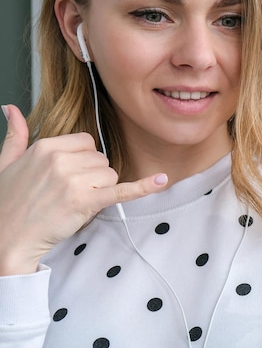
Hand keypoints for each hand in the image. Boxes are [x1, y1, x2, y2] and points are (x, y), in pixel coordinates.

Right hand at [0, 105, 167, 275]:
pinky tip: (161, 181)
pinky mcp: (86, 202)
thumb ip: (15, 134)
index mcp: (46, 147)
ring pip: (110, 176)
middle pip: (101, 160)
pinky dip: (143, 187)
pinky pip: (121, 191)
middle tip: (67, 193)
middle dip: (92, 177)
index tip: (69, 174)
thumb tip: (10, 108)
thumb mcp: (5, 162)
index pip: (87, 143)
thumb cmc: (7, 203)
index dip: (83, 161)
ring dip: (99, 191)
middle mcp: (61, 159)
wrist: (6, 239)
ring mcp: (74, 181)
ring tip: (72, 203)